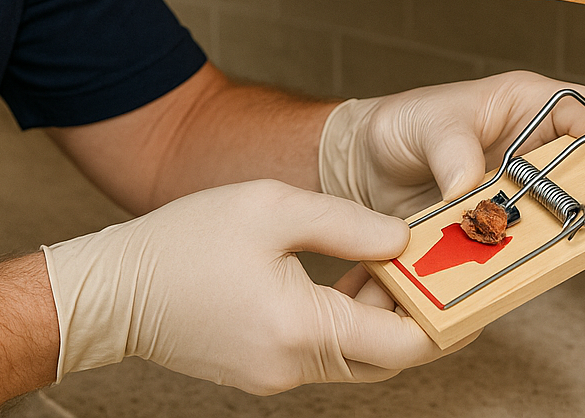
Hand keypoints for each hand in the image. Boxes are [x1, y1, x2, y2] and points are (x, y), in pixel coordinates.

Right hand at [41, 180, 474, 394]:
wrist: (113, 290)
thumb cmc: (183, 241)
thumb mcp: (271, 207)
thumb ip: (345, 222)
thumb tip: (402, 241)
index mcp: (302, 327)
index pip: (405, 343)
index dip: (446, 316)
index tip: (471, 285)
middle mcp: (293, 365)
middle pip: (385, 358)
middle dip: (417, 317)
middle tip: (437, 273)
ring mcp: (275, 376)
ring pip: (353, 358)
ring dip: (376, 318)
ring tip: (385, 265)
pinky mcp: (258, 371)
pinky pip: (319, 353)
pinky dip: (341, 322)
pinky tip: (337, 279)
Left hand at [318, 71, 584, 273]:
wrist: (360, 167)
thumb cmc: (397, 127)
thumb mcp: (421, 124)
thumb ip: (449, 148)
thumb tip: (472, 185)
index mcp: (529, 104)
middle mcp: (538, 145)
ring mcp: (528, 189)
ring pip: (582, 212)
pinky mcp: (509, 226)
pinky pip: (542, 245)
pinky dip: (550, 262)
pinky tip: (551, 276)